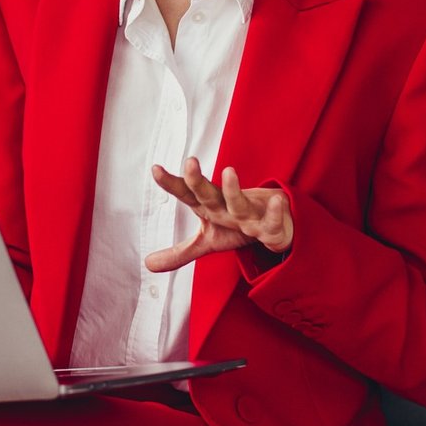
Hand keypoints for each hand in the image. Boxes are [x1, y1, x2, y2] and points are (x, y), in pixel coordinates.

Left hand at [144, 157, 293, 273]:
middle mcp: (226, 206)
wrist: (275, 226)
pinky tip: (277, 201)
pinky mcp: (270, 227)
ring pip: (239, 202)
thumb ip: (179, 252)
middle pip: (209, 193)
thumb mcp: (207, 241)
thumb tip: (148, 264)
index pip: (187, 194)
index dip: (172, 184)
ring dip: (234, 189)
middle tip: (190, 161)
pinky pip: (270, 222)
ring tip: (229, 170)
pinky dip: (274, 212)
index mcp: (209, 208)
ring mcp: (249, 214)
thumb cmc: (237, 227)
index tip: (155, 169)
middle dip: (198, 180)